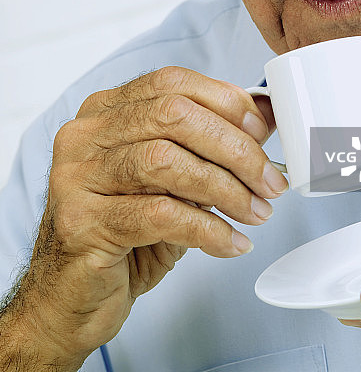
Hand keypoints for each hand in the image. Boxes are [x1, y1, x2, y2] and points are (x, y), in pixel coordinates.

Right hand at [7, 67, 285, 369]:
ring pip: (164, 160)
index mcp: (107, 111)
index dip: (225, 101)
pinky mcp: (81, 222)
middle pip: (172, 115)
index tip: (261, 131)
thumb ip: (210, 147)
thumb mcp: (174, 181)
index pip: (172, 83)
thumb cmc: (126, 234)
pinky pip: (158, 215)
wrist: (73, 297)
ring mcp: (77, 176)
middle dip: (234, 147)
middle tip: (269, 179)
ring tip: (255, 212)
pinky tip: (230, 242)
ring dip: (225, 188)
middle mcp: (86, 135)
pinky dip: (207, 229)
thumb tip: (265, 119)